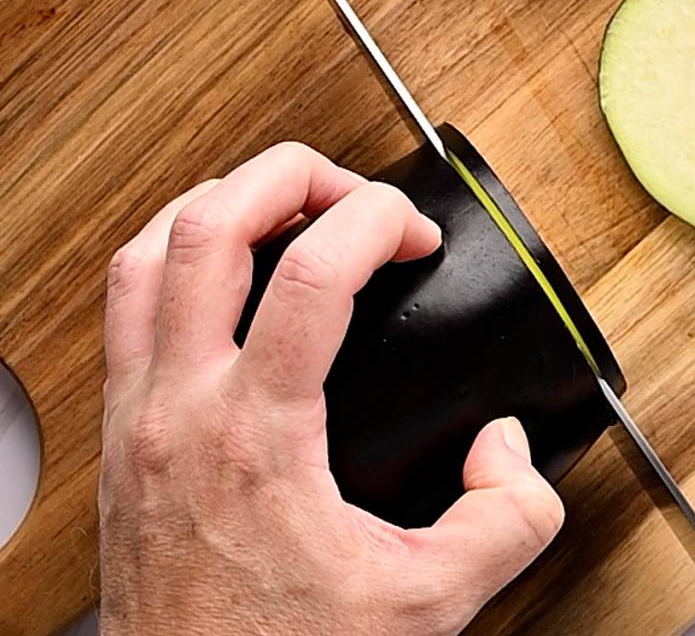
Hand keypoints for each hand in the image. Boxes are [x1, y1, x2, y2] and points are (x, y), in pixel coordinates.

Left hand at [99, 142, 563, 635]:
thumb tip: (506, 448)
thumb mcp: (428, 606)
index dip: (377, 218)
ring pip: (150, 250)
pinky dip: (178, 251)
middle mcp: (179, 411)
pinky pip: (126, 301)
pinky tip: (228, 268)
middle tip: (353, 194)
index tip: (415, 236)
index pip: (308, 270)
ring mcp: (135, 417)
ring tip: (287, 206)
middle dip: (295, 173)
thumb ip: (506, 520)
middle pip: (212, 225)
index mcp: (256, 438)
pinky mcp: (116, 434)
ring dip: (224, 200)